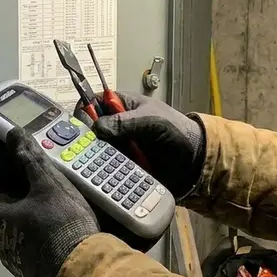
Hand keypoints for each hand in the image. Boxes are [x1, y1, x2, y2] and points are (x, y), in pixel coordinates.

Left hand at [0, 117, 99, 276]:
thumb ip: (30, 158)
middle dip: (16, 197)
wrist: (82, 269)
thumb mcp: (49, 183)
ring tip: (49, 210)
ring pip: (15, 232)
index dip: (0, 176)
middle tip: (38, 186)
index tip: (14, 168)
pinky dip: (35, 240)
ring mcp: (14, 261)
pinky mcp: (29, 275)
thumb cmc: (63, 222)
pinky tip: (55, 234)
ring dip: (26, 220)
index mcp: (0, 216)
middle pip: (2, 212)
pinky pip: (27, 251)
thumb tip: (13, 133)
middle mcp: (0, 240)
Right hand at [89, 93, 205, 197]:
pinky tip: (104, 174)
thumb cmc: (177, 131)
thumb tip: (97, 128)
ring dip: (95, 157)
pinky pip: (106, 166)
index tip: (81, 127)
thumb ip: (124, 122)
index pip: (93, 102)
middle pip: (90, 129)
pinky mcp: (122, 165)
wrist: (194, 160)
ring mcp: (119, 146)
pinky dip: (105, 170)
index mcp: (122, 105)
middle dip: (86, 139)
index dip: (84, 112)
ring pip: (95, 150)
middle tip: (85, 150)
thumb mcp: (151, 120)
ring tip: (96, 165)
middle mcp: (116, 125)